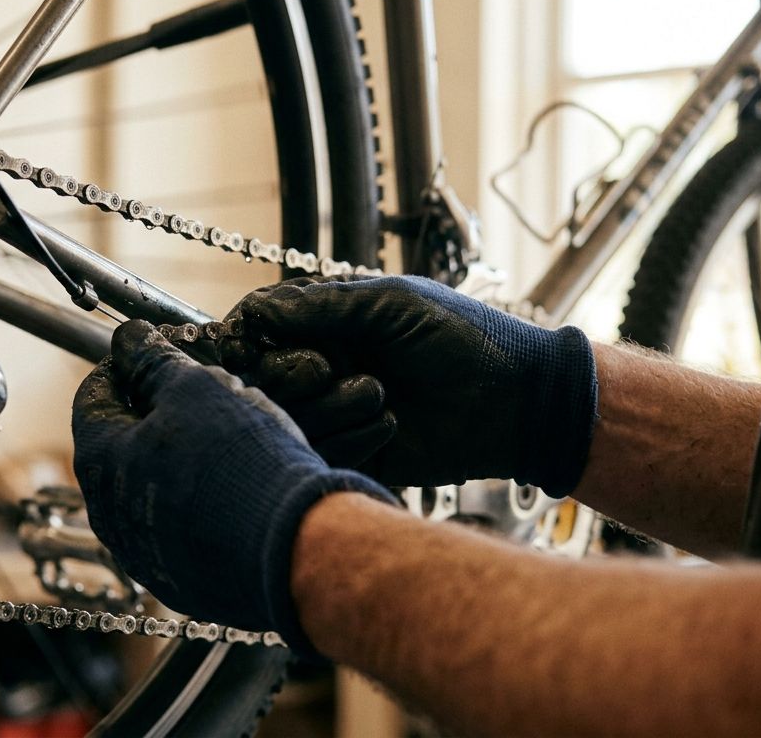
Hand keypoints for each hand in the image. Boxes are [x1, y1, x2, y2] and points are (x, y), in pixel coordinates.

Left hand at [71, 320, 395, 652]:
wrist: (294, 547)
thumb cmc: (239, 460)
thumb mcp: (196, 388)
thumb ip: (154, 361)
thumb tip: (129, 338)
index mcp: (100, 461)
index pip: (93, 397)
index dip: (124, 366)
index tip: (150, 352)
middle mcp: (110, 515)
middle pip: (123, 446)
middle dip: (155, 414)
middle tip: (197, 394)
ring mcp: (145, 555)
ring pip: (154, 489)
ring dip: (180, 460)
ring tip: (228, 440)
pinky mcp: (182, 583)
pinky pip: (183, 530)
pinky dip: (200, 504)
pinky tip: (238, 488)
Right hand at [221, 276, 597, 496]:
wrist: (516, 399)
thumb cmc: (462, 337)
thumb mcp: (390, 305)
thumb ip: (320, 305)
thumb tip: (253, 312)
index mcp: (330, 324)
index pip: (261, 328)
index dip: (246, 336)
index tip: (244, 342)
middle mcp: (326, 367)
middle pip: (262, 378)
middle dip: (288, 372)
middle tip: (326, 366)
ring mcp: (337, 412)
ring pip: (289, 418)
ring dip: (329, 405)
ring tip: (378, 393)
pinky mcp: (354, 455)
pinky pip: (322, 453)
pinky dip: (352, 436)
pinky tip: (391, 422)